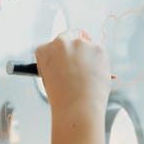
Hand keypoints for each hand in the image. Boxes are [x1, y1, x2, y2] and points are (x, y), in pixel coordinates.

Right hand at [35, 29, 110, 143]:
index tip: (67, 58)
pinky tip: (94, 78)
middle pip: (71, 36)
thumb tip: (71, 60)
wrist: (77, 107)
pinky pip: (99, 55)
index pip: (54, 45)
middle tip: (83, 61)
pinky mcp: (98, 49)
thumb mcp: (50, 78)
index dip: (61, 53)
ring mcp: (80, 44)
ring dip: (88, 58)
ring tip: (86, 80)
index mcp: (44, 51)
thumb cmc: (63, 98)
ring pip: (87, 47)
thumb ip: (57, 64)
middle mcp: (61, 43)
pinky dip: (99, 64)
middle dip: (77, 45)